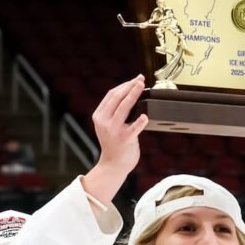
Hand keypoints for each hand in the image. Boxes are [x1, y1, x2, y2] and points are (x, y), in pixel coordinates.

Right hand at [84, 77, 148, 205]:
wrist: (113, 165)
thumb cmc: (115, 144)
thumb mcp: (108, 125)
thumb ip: (114, 112)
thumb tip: (129, 93)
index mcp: (99, 116)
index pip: (111, 95)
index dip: (124, 85)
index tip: (135, 80)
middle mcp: (104, 121)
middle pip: (117, 97)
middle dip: (130, 86)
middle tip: (141, 79)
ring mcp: (113, 130)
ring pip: (124, 107)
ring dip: (134, 94)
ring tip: (142, 86)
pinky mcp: (124, 139)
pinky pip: (134, 128)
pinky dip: (140, 122)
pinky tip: (145, 116)